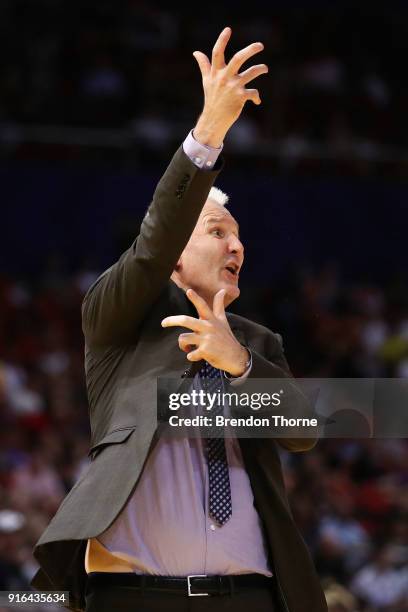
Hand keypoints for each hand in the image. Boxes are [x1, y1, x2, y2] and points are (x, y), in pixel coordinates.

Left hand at [161, 288, 249, 375]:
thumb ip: (219, 305)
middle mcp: (208, 327)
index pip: (203, 306)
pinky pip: (190, 354)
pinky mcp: (206, 351)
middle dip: (171, 320)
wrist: (236, 357)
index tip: (189, 291)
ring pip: (183, 338)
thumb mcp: (223, 320)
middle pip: (186, 320)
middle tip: (163, 323)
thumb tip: (222, 290)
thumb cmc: (226, 337)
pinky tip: (196, 356)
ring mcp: (207, 339)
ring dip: (183, 345)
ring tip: (188, 348)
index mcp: (211, 319)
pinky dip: (191, 356)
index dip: (195, 298)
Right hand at [193, 26, 267, 147]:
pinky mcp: (240, 97)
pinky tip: (257, 100)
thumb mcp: (206, 81)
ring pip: (251, 73)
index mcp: (216, 73)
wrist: (214, 120)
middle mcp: (224, 78)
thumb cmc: (212, 99)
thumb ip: (204, 66)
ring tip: (264, 69)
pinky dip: (256, 97)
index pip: (217, 53)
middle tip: (260, 45)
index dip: (222, 40)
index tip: (228, 29)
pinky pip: (253, 93)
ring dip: (261, 69)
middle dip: (251, 50)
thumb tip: (196, 52)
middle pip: (238, 59)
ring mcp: (233, 87)